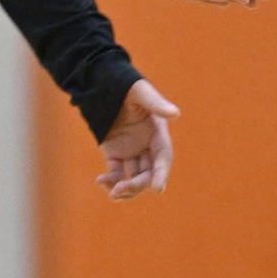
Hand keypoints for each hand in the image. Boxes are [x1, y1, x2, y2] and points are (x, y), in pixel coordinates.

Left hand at [97, 78, 178, 197]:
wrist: (102, 84)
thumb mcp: (140, 92)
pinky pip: (115, 173)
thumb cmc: (125, 85)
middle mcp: (148, 146)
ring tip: (113, 193)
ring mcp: (131, 152)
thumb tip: (175, 113)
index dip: (161, 173)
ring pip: (133, 178)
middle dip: (138, 185)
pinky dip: (110, 181)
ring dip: (126, 188)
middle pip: (148, 173)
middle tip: (121, 190)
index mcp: (158, 132)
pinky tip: (101, 181)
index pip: (163, 157)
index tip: (157, 189)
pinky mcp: (114, 155)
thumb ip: (156, 103)